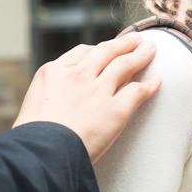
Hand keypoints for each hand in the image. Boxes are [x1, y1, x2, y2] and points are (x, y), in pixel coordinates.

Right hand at [13, 33, 160, 162]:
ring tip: (151, 49)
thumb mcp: (33, 104)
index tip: (108, 49)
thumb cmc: (34, 136)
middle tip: (136, 40)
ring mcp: (98, 91)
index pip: (82, 52)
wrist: (42, 152)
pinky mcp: (115, 110)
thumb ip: (51, 93)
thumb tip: (60, 98)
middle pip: (107, 52)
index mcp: (54, 72)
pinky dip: (150, 85)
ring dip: (141, 55)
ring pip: (125, 64)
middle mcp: (78, 76)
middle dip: (124, 44)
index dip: (99, 49)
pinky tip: (157, 81)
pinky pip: (138, 91)